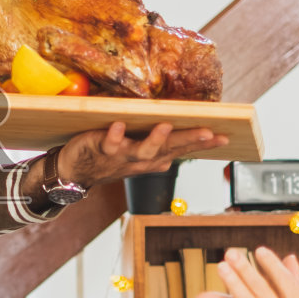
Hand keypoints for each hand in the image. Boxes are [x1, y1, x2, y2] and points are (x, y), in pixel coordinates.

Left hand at [29, 122, 228, 192]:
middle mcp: (140, 159)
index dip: (203, 145)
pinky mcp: (101, 148)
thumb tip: (175, 157)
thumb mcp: (136, 157)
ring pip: (142, 151)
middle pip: (169, 150)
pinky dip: (114, 135)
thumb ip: (156, 154)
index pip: (182, 149)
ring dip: (155, 140)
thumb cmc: (107, 159)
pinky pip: (108, 142)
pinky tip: (119, 125)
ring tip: (165, 126)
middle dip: (189, 142)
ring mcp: (121, 155)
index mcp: (152, 158)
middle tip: (210, 133)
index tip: (226, 136)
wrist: (72, 172)